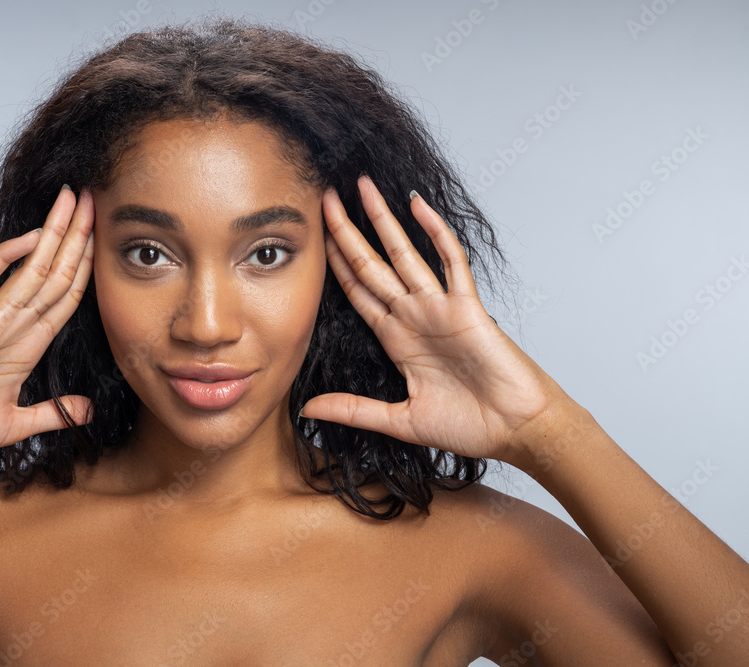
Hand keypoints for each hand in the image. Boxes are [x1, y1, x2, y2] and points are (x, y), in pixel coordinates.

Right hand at [0, 186, 94, 463]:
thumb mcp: (15, 424)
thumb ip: (51, 414)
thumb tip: (86, 411)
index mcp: (28, 346)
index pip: (67, 298)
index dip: (88, 267)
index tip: (104, 236)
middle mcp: (12, 327)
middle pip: (54, 273)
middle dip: (76, 237)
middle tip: (94, 197)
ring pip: (30, 271)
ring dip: (53, 236)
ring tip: (71, 200)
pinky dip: (6, 259)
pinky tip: (30, 238)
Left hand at [300, 176, 572, 464]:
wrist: (516, 431)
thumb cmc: (469, 425)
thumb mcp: (399, 420)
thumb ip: (354, 410)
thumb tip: (307, 410)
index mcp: (395, 339)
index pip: (356, 292)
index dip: (333, 264)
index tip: (312, 236)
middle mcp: (413, 316)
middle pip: (370, 264)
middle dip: (346, 231)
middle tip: (325, 196)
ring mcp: (440, 308)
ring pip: (404, 254)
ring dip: (382, 220)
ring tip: (362, 186)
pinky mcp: (468, 307)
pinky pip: (451, 262)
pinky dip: (435, 233)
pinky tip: (417, 206)